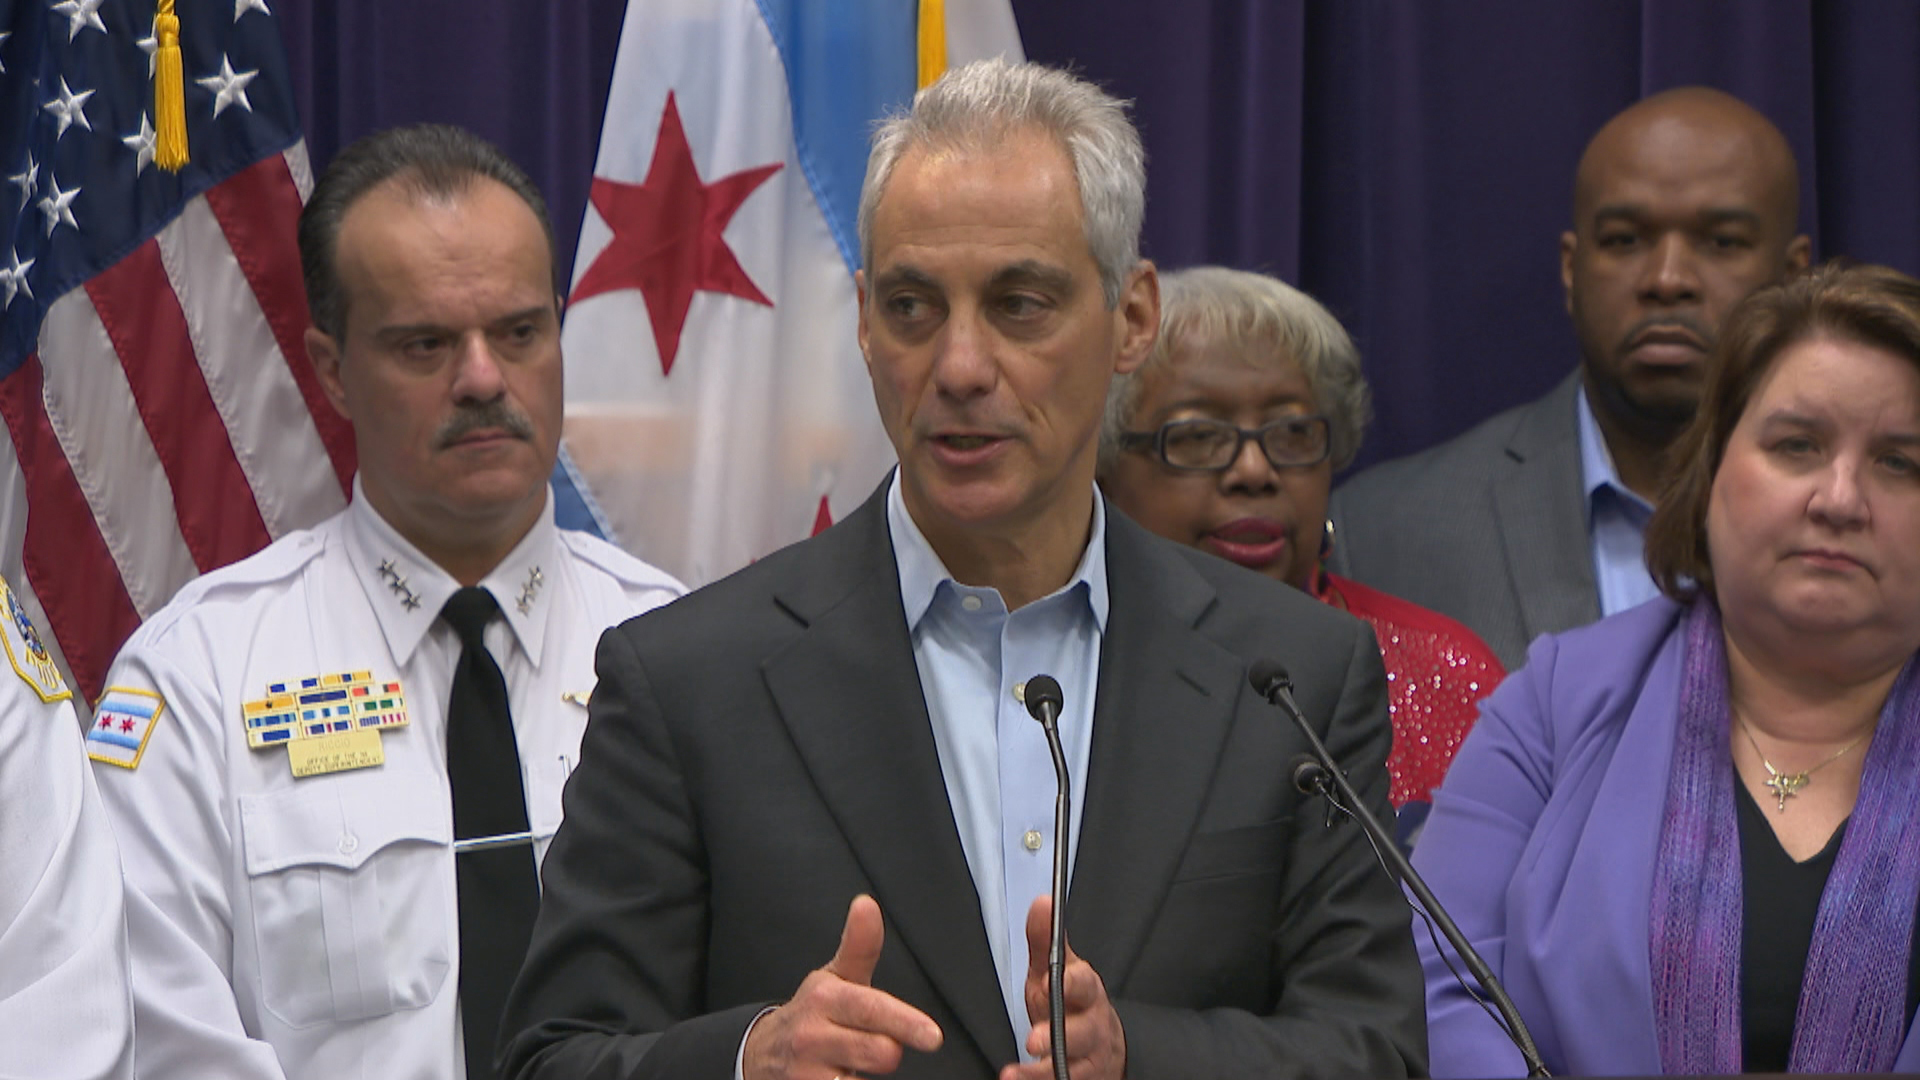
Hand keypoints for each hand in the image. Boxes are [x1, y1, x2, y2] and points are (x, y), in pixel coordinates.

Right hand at [744, 894, 942, 1079]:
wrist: (762, 1053)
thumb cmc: (812, 1012)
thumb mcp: (833, 977)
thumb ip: (860, 946)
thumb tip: (867, 905)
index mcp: (825, 997)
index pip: (872, 1010)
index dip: (905, 1023)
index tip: (932, 1036)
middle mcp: (813, 1035)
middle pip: (881, 1053)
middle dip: (888, 1050)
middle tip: (873, 1042)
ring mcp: (807, 1073)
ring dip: (866, 1074)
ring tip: (852, 1061)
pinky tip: (842, 1077)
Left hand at [1001, 895, 1125, 1079]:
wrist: (1103, 1046)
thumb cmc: (1073, 1002)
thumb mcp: (1058, 969)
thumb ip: (1046, 940)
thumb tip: (1042, 903)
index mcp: (1086, 991)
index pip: (1083, 984)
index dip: (1072, 983)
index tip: (1057, 981)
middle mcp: (1090, 1024)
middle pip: (1080, 1031)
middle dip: (1058, 1035)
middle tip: (1032, 1039)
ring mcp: (1086, 1056)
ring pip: (1071, 1064)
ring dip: (1042, 1070)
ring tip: (1015, 1073)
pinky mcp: (1078, 1077)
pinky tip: (1015, 1079)